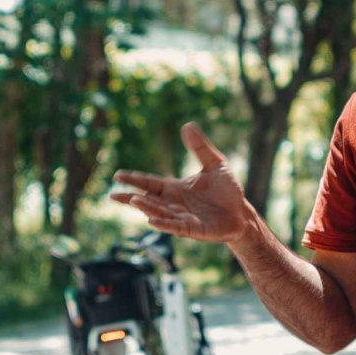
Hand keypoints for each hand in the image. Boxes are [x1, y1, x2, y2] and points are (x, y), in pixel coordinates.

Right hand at [112, 123, 252, 243]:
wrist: (242, 212)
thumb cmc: (227, 190)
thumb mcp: (215, 163)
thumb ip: (200, 147)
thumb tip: (188, 124)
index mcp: (175, 188)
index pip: (150, 183)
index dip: (134, 180)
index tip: (117, 176)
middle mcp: (174, 204)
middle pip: (149, 200)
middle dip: (132, 197)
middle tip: (113, 194)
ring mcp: (182, 218)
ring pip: (160, 213)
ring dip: (147, 208)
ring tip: (134, 200)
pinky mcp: (194, 230)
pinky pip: (176, 228)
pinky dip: (164, 225)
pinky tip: (153, 221)